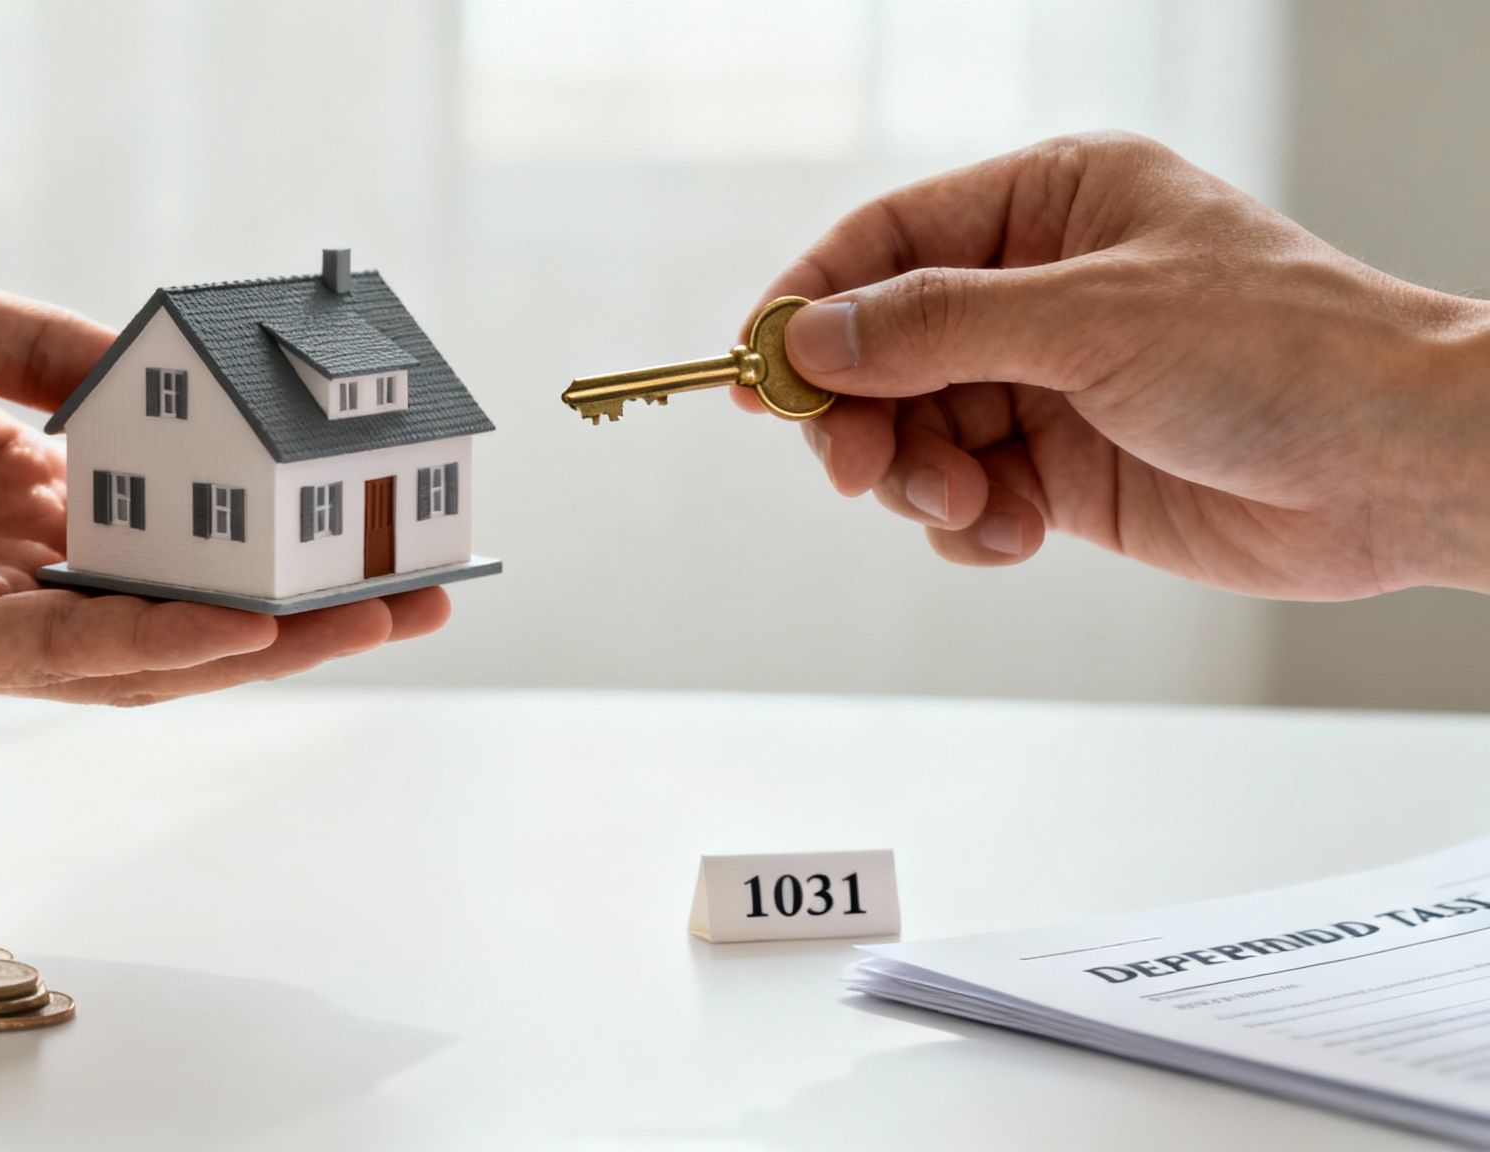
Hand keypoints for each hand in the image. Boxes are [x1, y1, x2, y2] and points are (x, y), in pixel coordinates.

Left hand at [0, 257, 448, 702]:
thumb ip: (49, 348)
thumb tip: (162, 375)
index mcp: (29, 476)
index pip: (182, 514)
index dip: (277, 518)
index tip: (367, 499)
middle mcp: (19, 556)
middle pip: (191, 597)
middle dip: (309, 601)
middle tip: (422, 582)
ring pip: (145, 647)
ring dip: (262, 643)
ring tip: (368, 617)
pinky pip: (56, 657)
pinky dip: (150, 647)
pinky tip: (234, 632)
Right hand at [743, 132, 1489, 599]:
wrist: (1396, 470)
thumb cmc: (1287, 354)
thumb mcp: (1092, 319)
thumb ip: (936, 327)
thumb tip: (811, 335)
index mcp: (1051, 206)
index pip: (887, 242)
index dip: (813, 305)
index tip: (761, 371)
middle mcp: (1040, 291)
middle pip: (885, 349)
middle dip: (865, 415)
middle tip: (858, 469)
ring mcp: (1049, 384)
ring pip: (916, 432)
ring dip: (921, 481)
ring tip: (970, 506)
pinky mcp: (1065, 471)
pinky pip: (965, 499)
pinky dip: (969, 527)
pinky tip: (1017, 533)